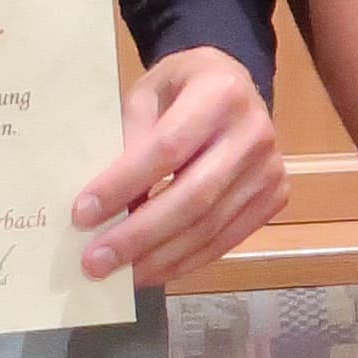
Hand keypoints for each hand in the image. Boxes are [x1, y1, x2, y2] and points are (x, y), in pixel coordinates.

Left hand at [73, 47, 288, 283]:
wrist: (235, 83)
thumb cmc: (182, 88)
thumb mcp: (147, 93)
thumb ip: (130, 140)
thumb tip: (105, 206)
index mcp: (220, 93)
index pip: (167, 149)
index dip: (124, 185)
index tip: (83, 214)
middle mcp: (254, 133)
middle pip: (193, 198)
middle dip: (139, 235)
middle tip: (95, 262)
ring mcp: (270, 169)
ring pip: (209, 227)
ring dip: (159, 258)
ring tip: (118, 274)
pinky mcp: (275, 197)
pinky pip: (226, 240)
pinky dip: (186, 261)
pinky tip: (152, 270)